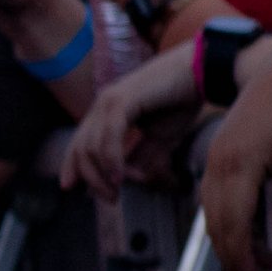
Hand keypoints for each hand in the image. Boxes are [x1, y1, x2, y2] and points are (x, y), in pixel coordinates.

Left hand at [64, 44, 201, 203]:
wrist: (202, 71)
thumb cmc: (182, 99)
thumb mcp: (159, 136)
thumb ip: (142, 155)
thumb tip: (130, 178)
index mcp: (107, 110)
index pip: (80, 142)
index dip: (71, 165)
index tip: (70, 188)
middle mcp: (103, 104)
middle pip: (81, 149)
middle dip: (91, 179)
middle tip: (110, 199)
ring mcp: (110, 100)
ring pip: (90, 146)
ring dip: (101, 174)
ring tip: (116, 191)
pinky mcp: (123, 99)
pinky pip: (108, 136)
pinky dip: (111, 159)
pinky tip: (120, 176)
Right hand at [201, 38, 271, 270]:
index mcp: (239, 163)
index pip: (232, 225)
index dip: (241, 258)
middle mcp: (218, 161)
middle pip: (215, 223)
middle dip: (233, 257)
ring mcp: (216, 155)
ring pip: (212, 211)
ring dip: (231, 239)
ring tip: (259, 262)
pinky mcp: (222, 150)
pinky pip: (216, 194)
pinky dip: (230, 217)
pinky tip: (251, 230)